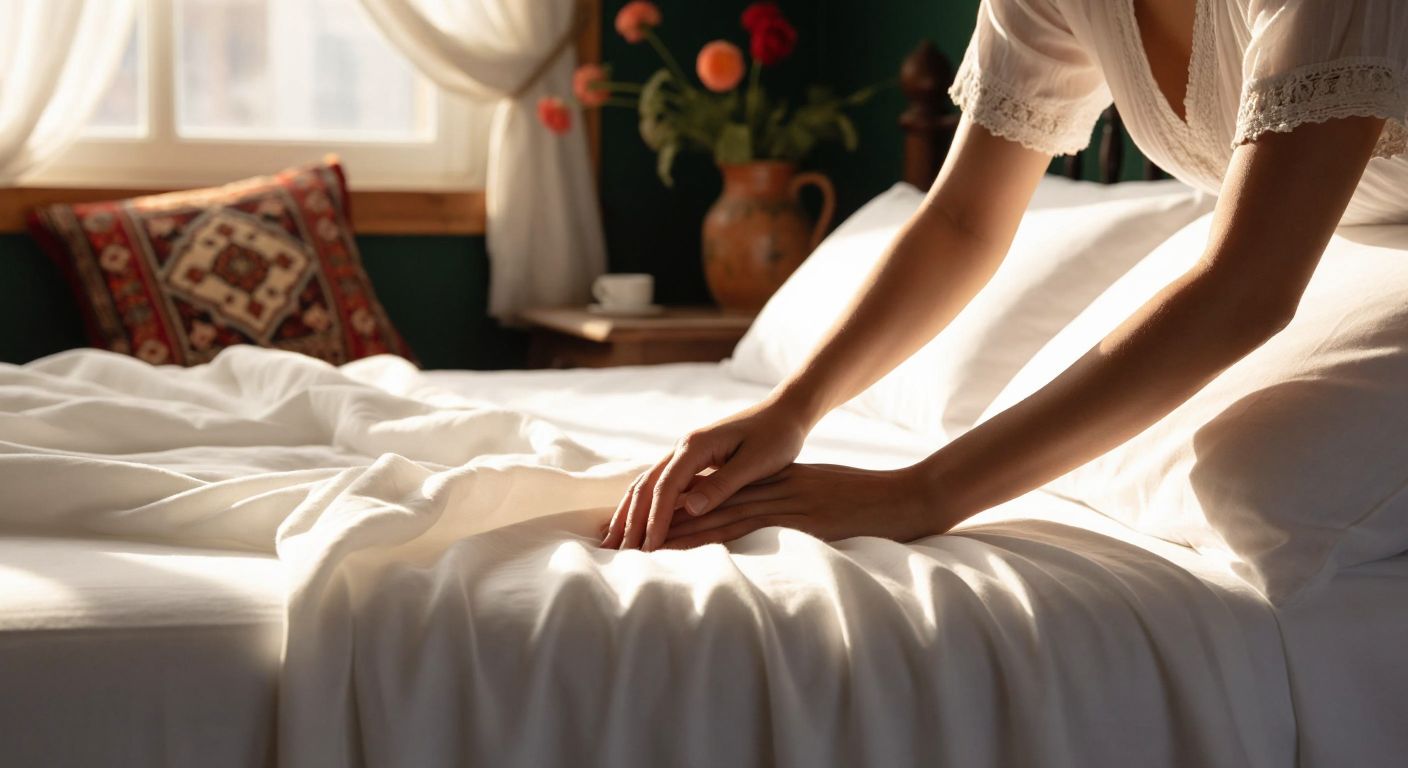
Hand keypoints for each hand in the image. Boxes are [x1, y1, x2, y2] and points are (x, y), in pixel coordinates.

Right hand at [601, 398, 811, 550]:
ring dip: (628, 513)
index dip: (655, 521)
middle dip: (629, 521)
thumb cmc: (776, 436)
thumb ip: (722, 484)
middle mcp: (682, 447)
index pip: (665, 488)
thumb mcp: (756, 462)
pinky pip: (658, 485)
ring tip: (612, 541)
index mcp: (695, 446)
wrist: (784, 412)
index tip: (648, 550)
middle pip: (645, 486)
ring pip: (645, 484)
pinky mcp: (690, 460)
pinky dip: (642, 505)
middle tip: (616, 554)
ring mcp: (683, 453)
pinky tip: (634, 522)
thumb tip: (690, 509)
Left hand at [660, 462, 946, 548]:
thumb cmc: (865, 500)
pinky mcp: (799, 521)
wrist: (901, 499)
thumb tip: (758, 517)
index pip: (719, 494)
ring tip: (648, 546)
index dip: (681, 506)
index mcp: (777, 483)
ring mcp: (786, 504)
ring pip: (723, 515)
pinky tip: (696, 545)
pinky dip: (721, 535)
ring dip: (684, 532)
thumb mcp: (819, 493)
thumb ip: (788, 501)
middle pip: (710, 504)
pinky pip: (754, 527)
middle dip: (668, 521)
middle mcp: (773, 490)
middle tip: (630, 537)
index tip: (648, 519)